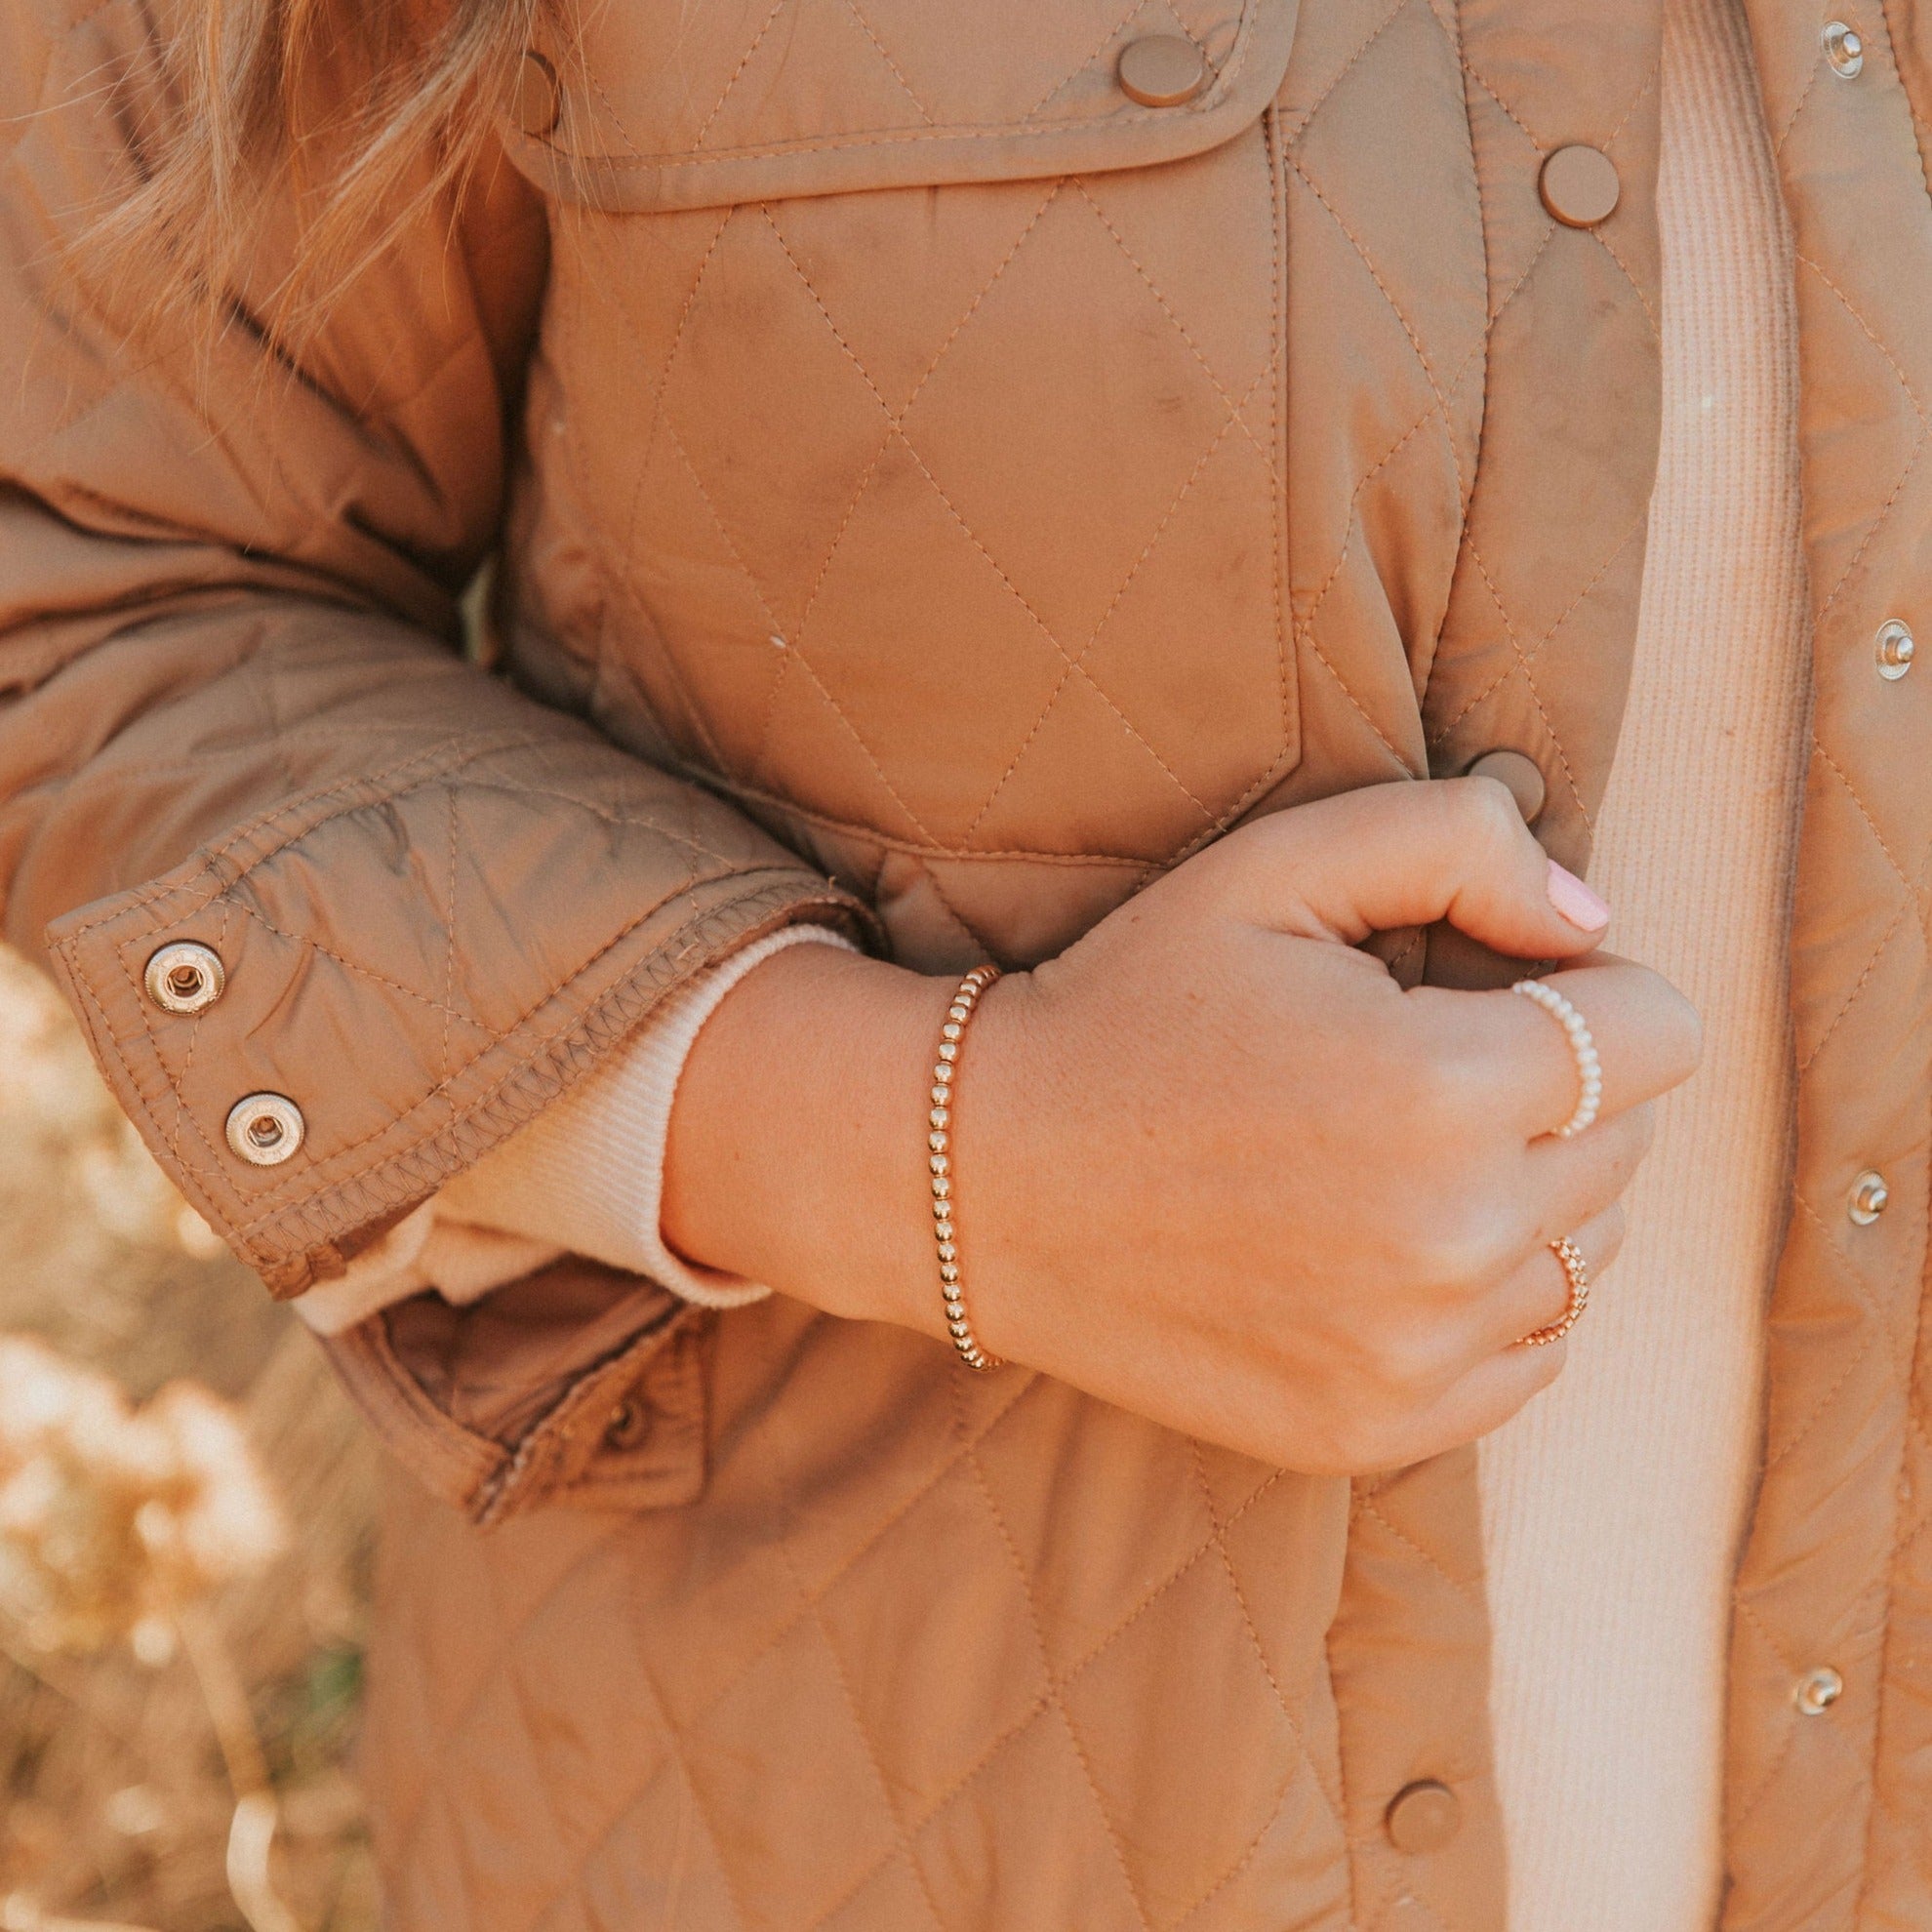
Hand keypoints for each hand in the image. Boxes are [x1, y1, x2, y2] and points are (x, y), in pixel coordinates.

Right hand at [664, 779, 1700, 1474]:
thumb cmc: (1130, 1005)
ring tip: (1389, 1159)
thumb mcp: (1273, 868)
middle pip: (1626, 1143)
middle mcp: (1453, 1239)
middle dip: (1548, 1089)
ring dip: (1525, 1196)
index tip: (1492, 988)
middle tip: (1408, 1068)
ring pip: (1589, 1253)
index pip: (1657, 1033)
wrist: (986, 1181)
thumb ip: (1459, 841)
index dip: (1586, 990)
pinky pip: (1530, 1355)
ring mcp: (1419, 1354)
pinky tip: (1380, 1248)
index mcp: (1442, 1088)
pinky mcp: (1380, 1428)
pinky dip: (1486, 1298)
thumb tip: (1594, 920)